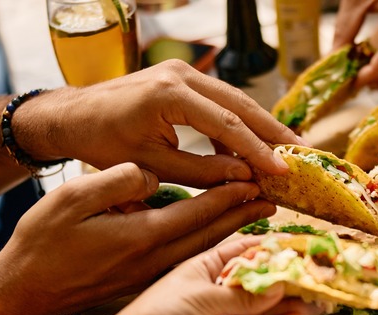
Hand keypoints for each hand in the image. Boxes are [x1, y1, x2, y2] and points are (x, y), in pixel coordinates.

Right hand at [0, 163, 275, 314]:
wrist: (25, 293)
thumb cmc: (42, 246)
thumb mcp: (70, 201)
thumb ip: (115, 182)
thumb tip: (148, 174)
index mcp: (143, 235)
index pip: (200, 211)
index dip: (230, 193)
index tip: (256, 178)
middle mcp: (157, 258)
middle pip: (213, 233)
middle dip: (245, 213)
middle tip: (273, 197)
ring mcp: (153, 272)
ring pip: (206, 248)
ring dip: (234, 229)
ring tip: (259, 214)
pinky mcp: (146, 279)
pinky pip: (191, 258)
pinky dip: (214, 244)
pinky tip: (222, 236)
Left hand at [22, 60, 294, 188]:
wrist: (74, 116)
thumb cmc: (103, 143)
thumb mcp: (152, 165)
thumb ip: (202, 171)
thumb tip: (246, 178)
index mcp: (168, 94)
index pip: (226, 124)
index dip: (259, 150)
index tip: (283, 171)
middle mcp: (180, 74)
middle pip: (240, 104)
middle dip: (273, 132)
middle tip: (303, 154)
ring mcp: (183, 72)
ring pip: (234, 101)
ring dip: (260, 128)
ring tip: (286, 153)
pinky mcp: (183, 78)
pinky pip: (220, 101)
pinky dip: (238, 125)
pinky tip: (253, 147)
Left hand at [107, 236, 311, 314]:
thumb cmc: (158, 314)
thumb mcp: (203, 295)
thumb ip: (244, 295)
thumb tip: (279, 287)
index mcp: (208, 264)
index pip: (246, 251)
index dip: (272, 248)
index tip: (298, 246)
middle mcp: (218, 286)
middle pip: (259, 279)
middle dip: (286, 277)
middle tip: (314, 274)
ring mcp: (224, 313)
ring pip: (263, 306)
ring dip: (288, 303)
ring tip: (314, 298)